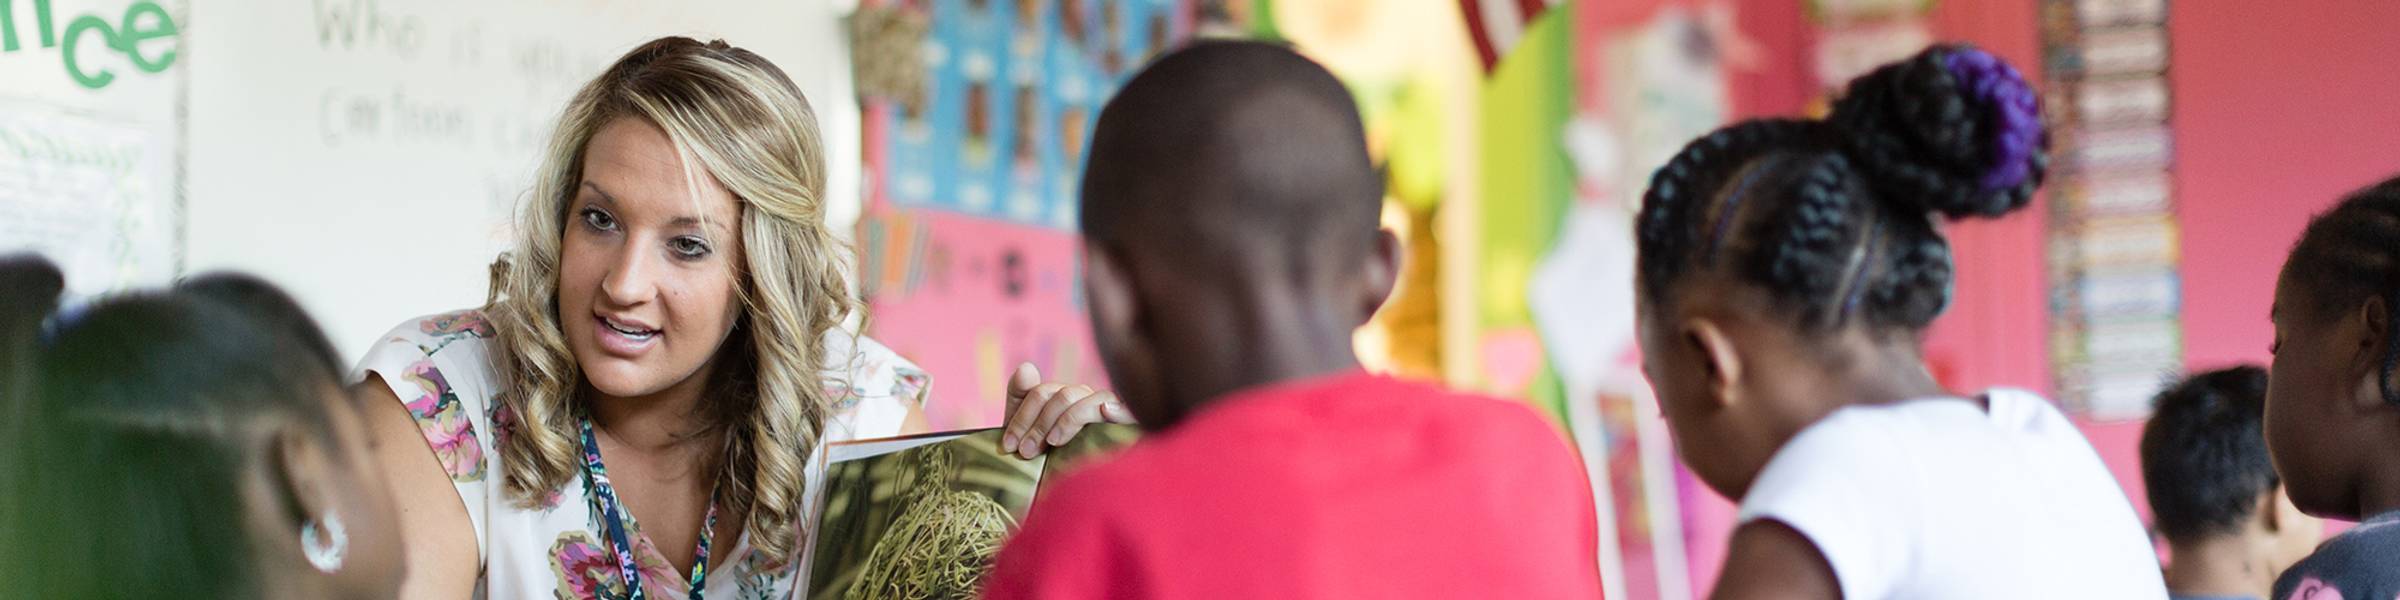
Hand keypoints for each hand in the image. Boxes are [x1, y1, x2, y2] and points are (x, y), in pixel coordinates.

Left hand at [1000, 363, 1134, 458]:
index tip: (1009, 446)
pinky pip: (1119, 409)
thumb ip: (1022, 399)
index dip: (1022, 418)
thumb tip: (1026, 366)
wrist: (1090, 489)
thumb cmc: (1056, 461)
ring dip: (1064, 420)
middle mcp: (1085, 398)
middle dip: (1038, 424)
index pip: (1040, 393)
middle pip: (1059, 396)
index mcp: (1062, 398)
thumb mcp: (1031, 432)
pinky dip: (1112, 408)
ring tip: (1053, 443)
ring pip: (1082, 400)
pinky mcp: (1127, 423)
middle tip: (1026, 452)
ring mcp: (1106, 408)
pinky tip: (1105, 411)